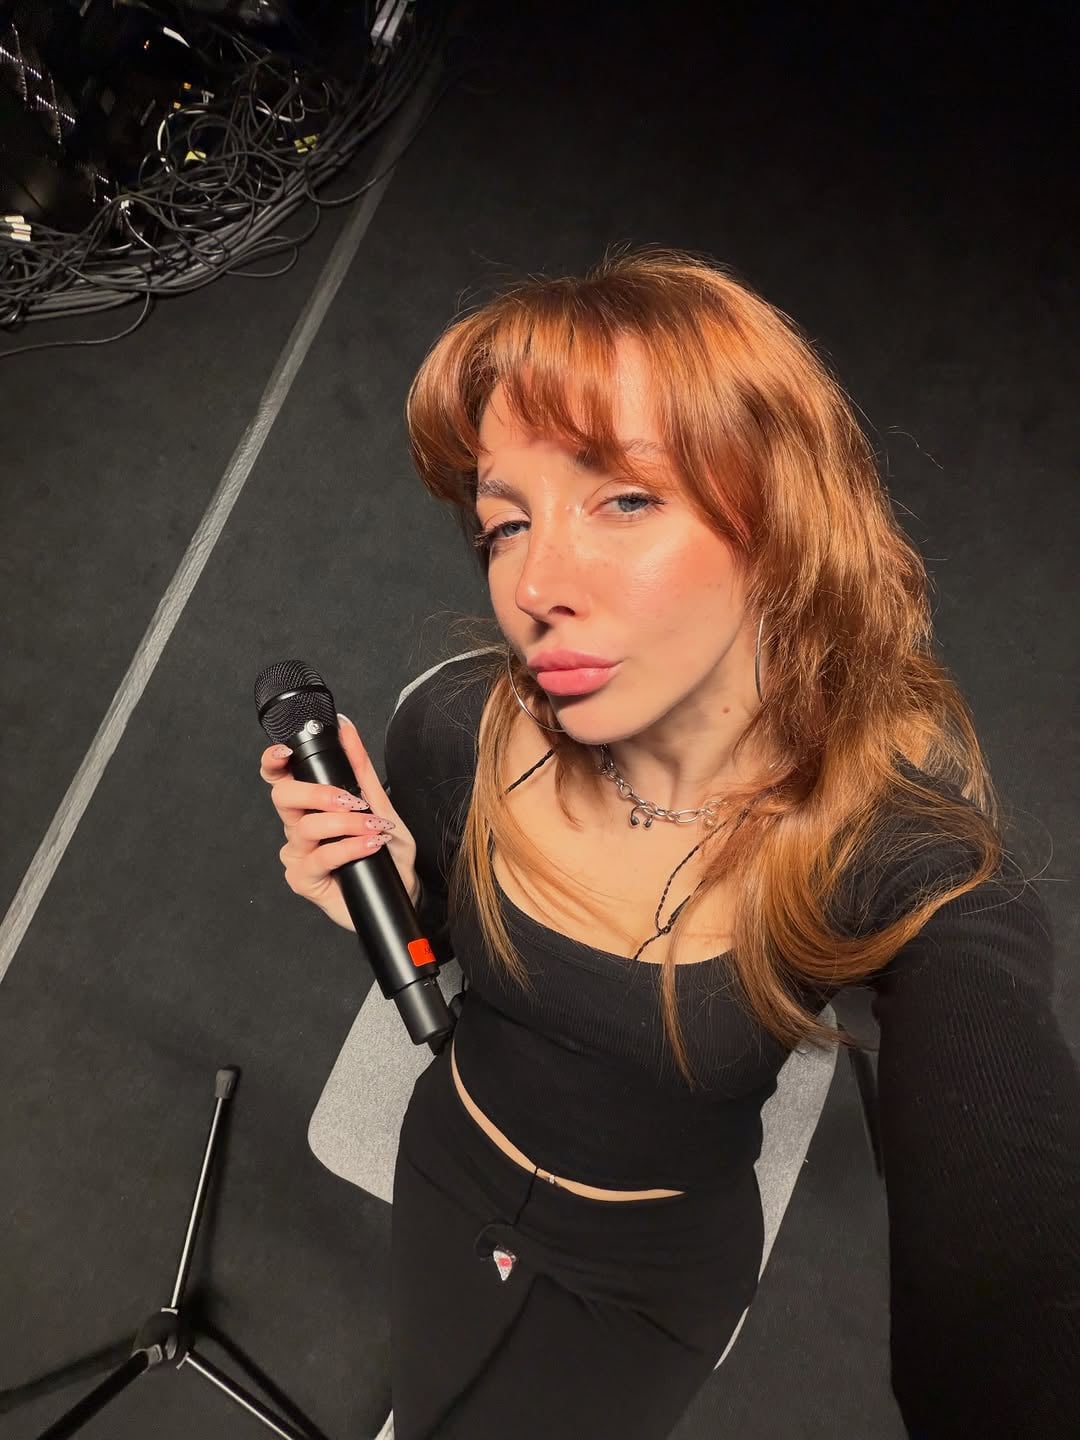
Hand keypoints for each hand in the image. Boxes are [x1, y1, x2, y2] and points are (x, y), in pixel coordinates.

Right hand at [259, 714, 418, 931]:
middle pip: (283, 797)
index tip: (285, 752)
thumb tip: (346, 729)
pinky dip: (348, 848)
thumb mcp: (380, 803)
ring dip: (346, 824)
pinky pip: (320, 858)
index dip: (273, 762)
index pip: (280, 778)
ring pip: (306, 828)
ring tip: (373, 827)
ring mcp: (298, 854)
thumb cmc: (387, 849)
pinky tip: (369, 846)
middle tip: (351, 801)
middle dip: (318, 793)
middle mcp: (298, 827)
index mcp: (310, 804)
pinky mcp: (303, 880)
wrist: (401, 888)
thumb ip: (360, 768)